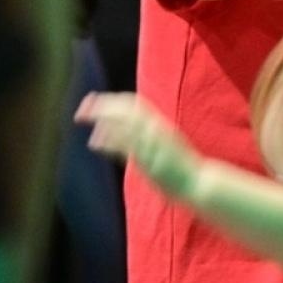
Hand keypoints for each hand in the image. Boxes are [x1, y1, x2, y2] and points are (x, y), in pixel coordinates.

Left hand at [76, 92, 198, 196]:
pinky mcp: (149, 158)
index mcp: (160, 124)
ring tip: (82, 117)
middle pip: (126, 109)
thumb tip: (130, 138)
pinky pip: (126, 144)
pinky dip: (109, 139)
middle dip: (103, 104)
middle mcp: (156, 129)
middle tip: (83, 106)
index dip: (114, 101)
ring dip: (102, 116)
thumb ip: (150, 138)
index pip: (135, 105)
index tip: (96, 101)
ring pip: (124, 122)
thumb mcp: (166, 145)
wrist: (199, 182)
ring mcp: (153, 142)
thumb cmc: (182, 168)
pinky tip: (95, 140)